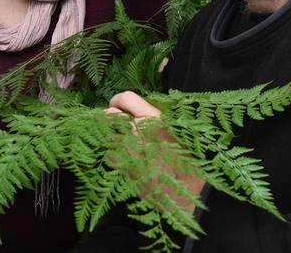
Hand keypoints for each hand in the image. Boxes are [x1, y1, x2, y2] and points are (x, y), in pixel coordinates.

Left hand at [106, 91, 204, 213]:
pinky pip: (109, 152)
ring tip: (124, 140)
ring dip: (112, 134)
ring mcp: (126, 150)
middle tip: (117, 121)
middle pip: (110, 114)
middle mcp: (137, 132)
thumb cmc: (184, 161)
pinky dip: (114, 152)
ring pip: (107, 133)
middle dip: (111, 116)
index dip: (119, 100)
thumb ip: (156, 118)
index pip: (126, 98)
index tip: (119, 104)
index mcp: (154, 120)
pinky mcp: (121, 167)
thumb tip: (137, 109)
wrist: (181, 193)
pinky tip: (125, 157)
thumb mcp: (177, 132)